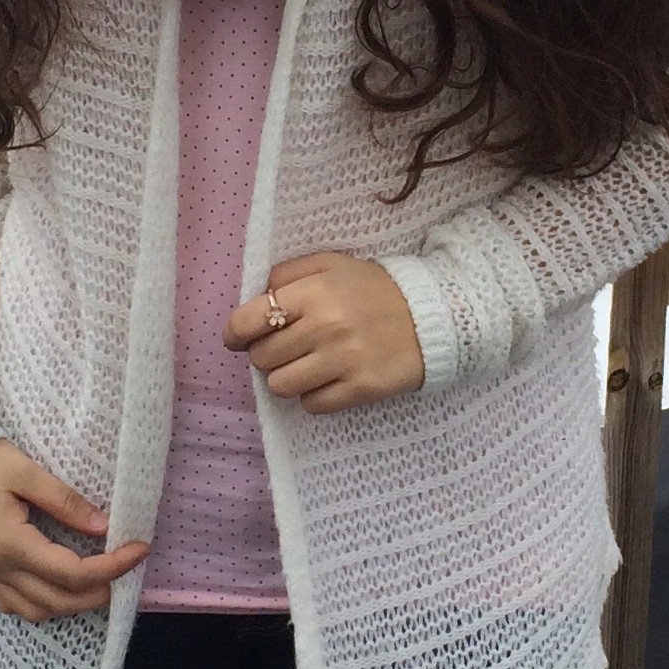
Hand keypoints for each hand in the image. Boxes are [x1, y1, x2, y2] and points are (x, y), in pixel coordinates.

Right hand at [0, 441, 148, 622]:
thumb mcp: (26, 471)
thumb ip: (65, 501)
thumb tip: (103, 526)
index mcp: (11, 544)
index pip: (73, 572)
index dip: (112, 567)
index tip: (140, 549)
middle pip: (59, 601)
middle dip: (99, 592)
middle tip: (124, 570)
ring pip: (38, 611)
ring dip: (73, 604)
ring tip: (98, 582)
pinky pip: (16, 606)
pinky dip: (45, 605)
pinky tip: (59, 588)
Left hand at [225, 252, 423, 412]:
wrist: (433, 317)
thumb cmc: (374, 290)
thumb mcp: (333, 264)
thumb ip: (289, 274)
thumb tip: (256, 298)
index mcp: (314, 292)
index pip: (249, 320)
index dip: (235, 333)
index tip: (237, 339)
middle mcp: (325, 326)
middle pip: (262, 357)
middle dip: (267, 354)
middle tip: (287, 348)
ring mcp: (343, 360)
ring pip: (281, 385)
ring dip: (287, 378)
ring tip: (306, 365)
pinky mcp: (361, 388)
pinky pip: (312, 404)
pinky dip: (313, 396)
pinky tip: (328, 379)